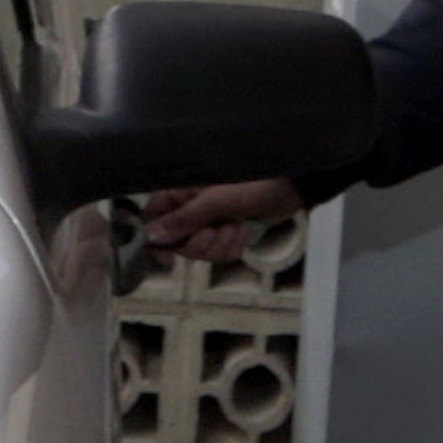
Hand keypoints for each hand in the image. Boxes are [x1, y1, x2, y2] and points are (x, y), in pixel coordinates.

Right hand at [141, 177, 305, 264]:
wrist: (289, 187)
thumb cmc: (253, 183)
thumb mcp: (215, 201)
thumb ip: (183, 219)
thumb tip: (153, 236)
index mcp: (179, 194)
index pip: (152, 221)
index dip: (158, 241)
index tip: (170, 258)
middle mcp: (189, 209)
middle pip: (178, 243)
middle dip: (202, 243)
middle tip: (218, 230)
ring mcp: (207, 222)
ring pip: (200, 252)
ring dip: (221, 245)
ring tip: (237, 227)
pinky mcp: (224, 234)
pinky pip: (218, 254)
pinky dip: (233, 247)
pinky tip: (244, 232)